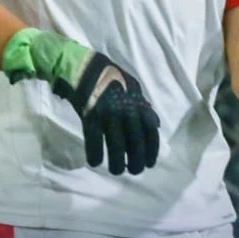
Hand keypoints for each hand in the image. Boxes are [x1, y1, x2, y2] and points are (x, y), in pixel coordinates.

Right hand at [2, 28, 160, 174]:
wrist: (83, 66)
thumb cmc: (110, 76)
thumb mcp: (133, 86)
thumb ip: (143, 106)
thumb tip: (155, 124)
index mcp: (138, 102)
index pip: (150, 130)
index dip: (151, 149)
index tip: (150, 163)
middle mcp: (126, 109)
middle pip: (135, 141)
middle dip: (136, 160)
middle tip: (134, 171)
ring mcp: (108, 113)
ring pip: (116, 145)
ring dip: (116, 162)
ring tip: (116, 171)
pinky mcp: (91, 115)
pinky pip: (94, 140)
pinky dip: (95, 154)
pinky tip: (94, 162)